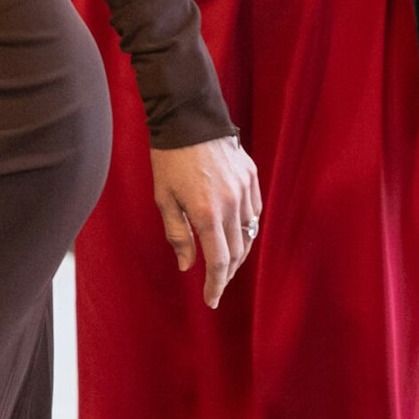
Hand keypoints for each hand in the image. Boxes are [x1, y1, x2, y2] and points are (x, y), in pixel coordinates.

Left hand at [151, 136, 261, 309]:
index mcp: (205, 214)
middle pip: (238, 252)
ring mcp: (245, 190)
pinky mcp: (252, 176)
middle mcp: (231, 205)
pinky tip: (236, 232)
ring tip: (226, 262)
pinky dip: (247, 226)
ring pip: (249, 233)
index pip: (218, 262)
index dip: (216, 285)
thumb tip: (187, 266)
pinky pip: (255, 211)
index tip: (211, 300)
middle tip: (215, 283)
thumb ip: (177, 235)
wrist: (189, 119)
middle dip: (227, 273)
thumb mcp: (164, 199)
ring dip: (239, 252)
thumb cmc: (169, 160)